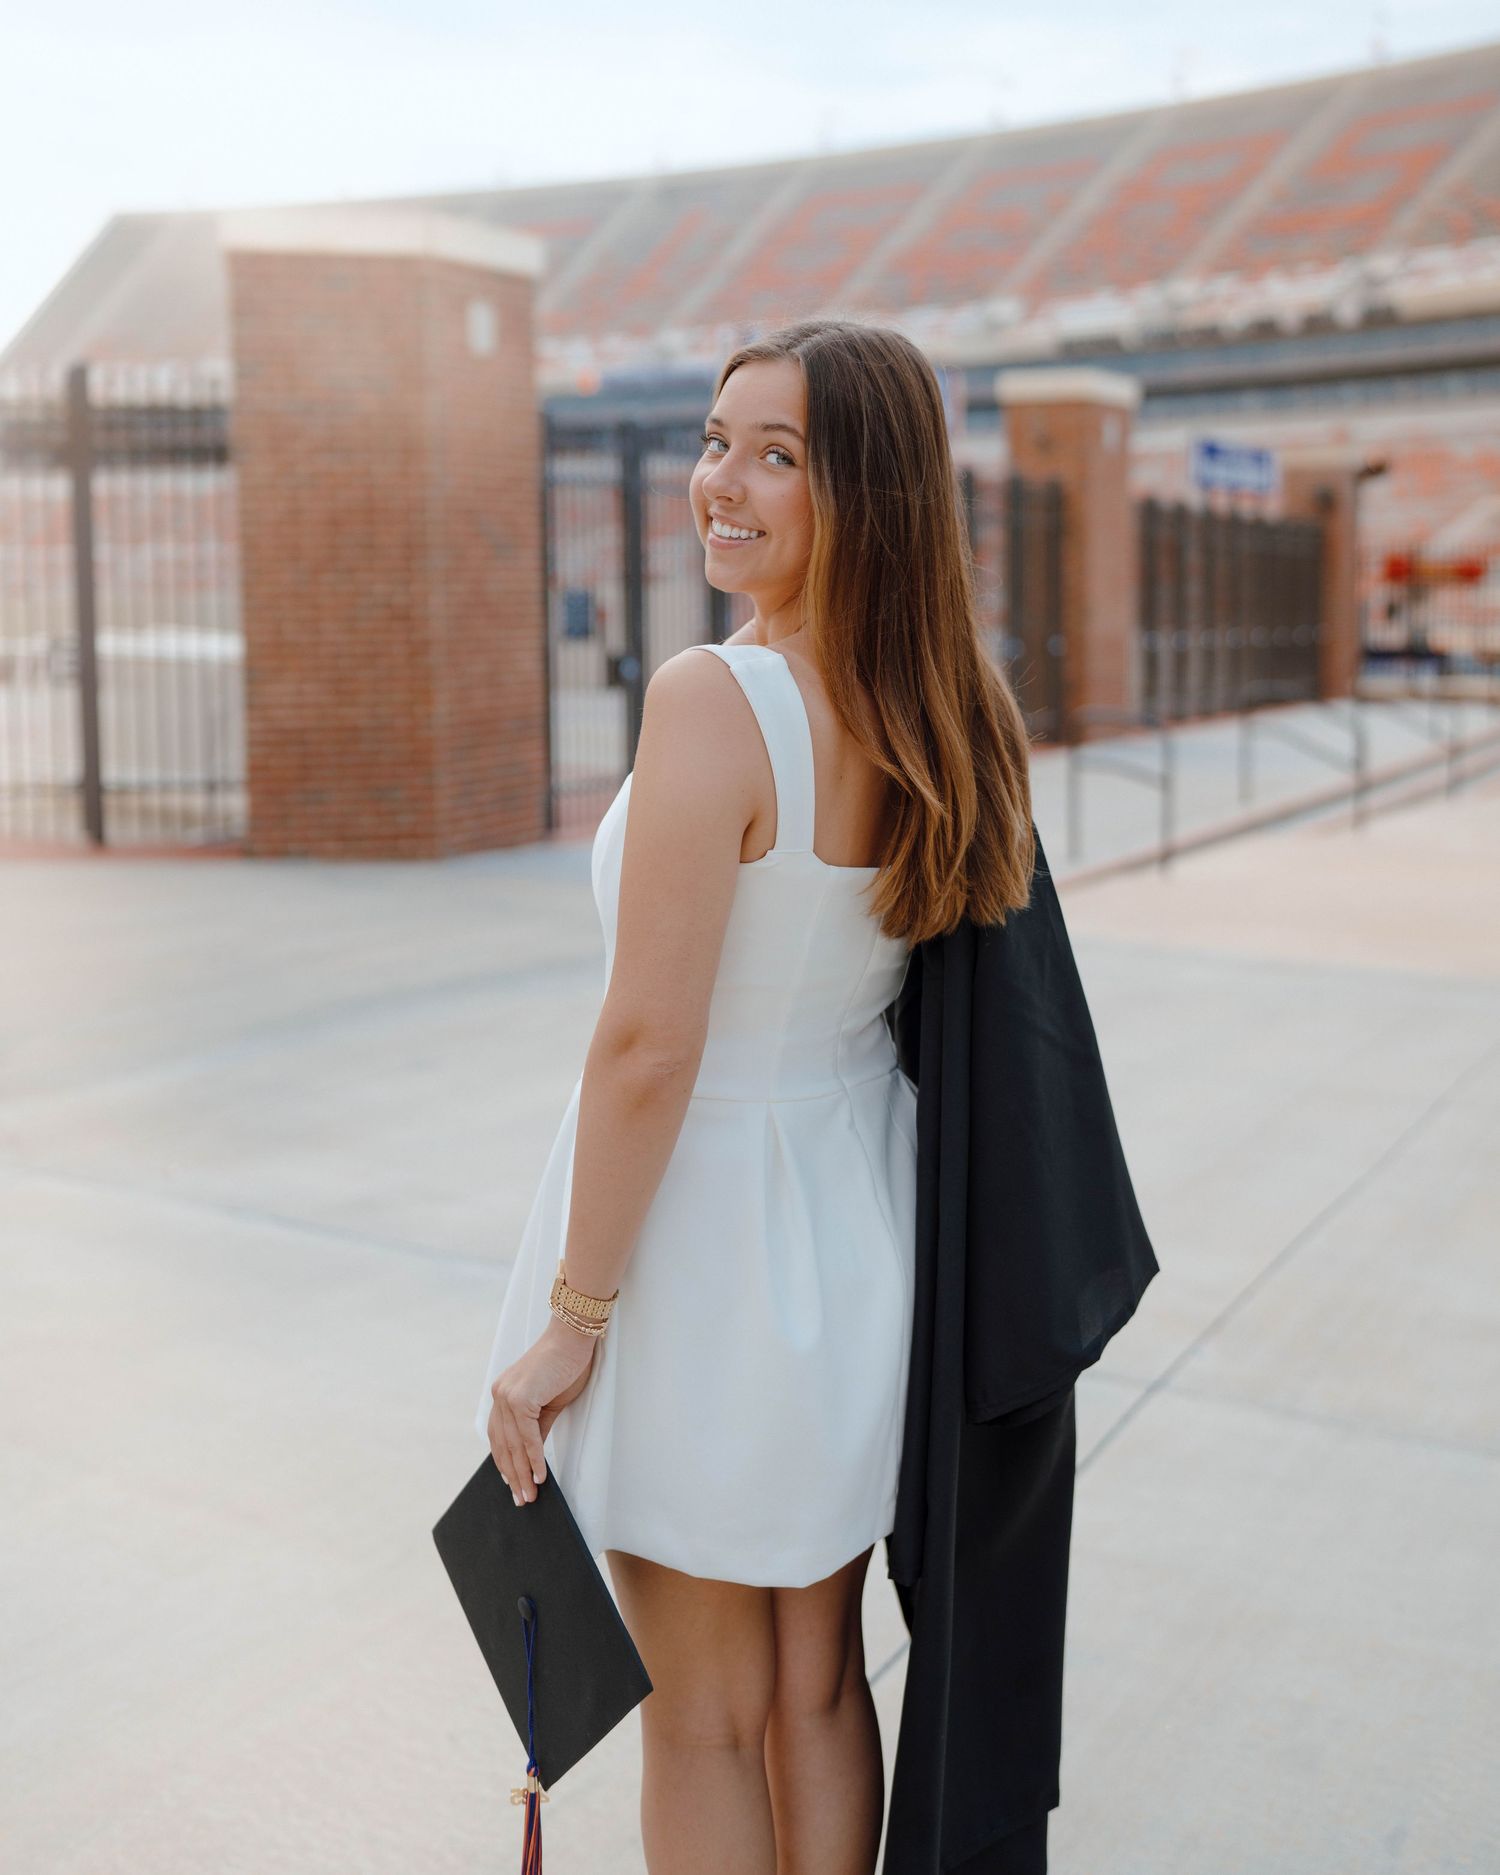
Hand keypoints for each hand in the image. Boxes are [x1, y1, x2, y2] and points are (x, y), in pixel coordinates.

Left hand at [487, 1317, 597, 1506]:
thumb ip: (537, 1428)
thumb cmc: (565, 1366)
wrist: (573, 1339)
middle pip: (502, 1445)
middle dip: (513, 1475)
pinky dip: (534, 1458)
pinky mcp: (521, 1398)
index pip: (499, 1436)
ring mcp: (507, 1396)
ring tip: (531, 1495)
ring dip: (523, 1473)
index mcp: (503, 1395)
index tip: (513, 1484)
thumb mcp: (550, 1403)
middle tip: (522, 1499)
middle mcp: (500, 1395)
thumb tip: (533, 1457)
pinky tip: (540, 1475)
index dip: (505, 1462)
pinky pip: (527, 1437)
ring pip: (513, 1445)